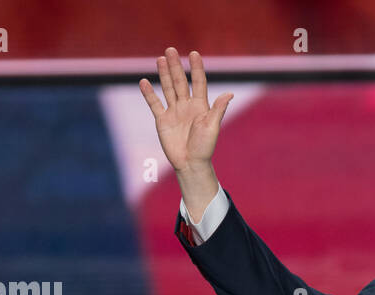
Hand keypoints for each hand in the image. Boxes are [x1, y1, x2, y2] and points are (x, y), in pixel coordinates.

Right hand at [139, 48, 230, 210]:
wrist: (191, 164)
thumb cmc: (205, 147)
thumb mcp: (212, 127)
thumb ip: (218, 110)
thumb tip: (229, 94)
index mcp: (201, 106)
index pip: (199, 82)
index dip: (196, 68)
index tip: (194, 53)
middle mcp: (187, 106)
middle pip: (180, 81)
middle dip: (175, 66)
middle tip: (170, 50)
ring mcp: (174, 112)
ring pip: (168, 88)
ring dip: (163, 74)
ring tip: (160, 59)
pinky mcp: (162, 120)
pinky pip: (155, 104)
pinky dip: (149, 93)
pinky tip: (144, 82)